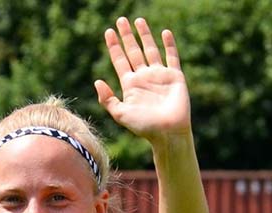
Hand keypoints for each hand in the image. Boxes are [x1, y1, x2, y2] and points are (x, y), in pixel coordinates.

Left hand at [94, 17, 191, 141]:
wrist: (167, 132)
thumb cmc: (143, 126)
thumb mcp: (120, 113)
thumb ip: (107, 98)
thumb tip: (97, 81)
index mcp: (129, 84)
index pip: (119, 60)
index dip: (114, 46)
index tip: (108, 32)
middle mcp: (143, 77)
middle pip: (133, 51)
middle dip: (127, 36)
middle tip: (120, 20)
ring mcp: (159, 75)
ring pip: (150, 50)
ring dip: (144, 35)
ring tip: (138, 20)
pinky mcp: (174, 76)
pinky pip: (171, 56)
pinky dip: (169, 44)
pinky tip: (164, 32)